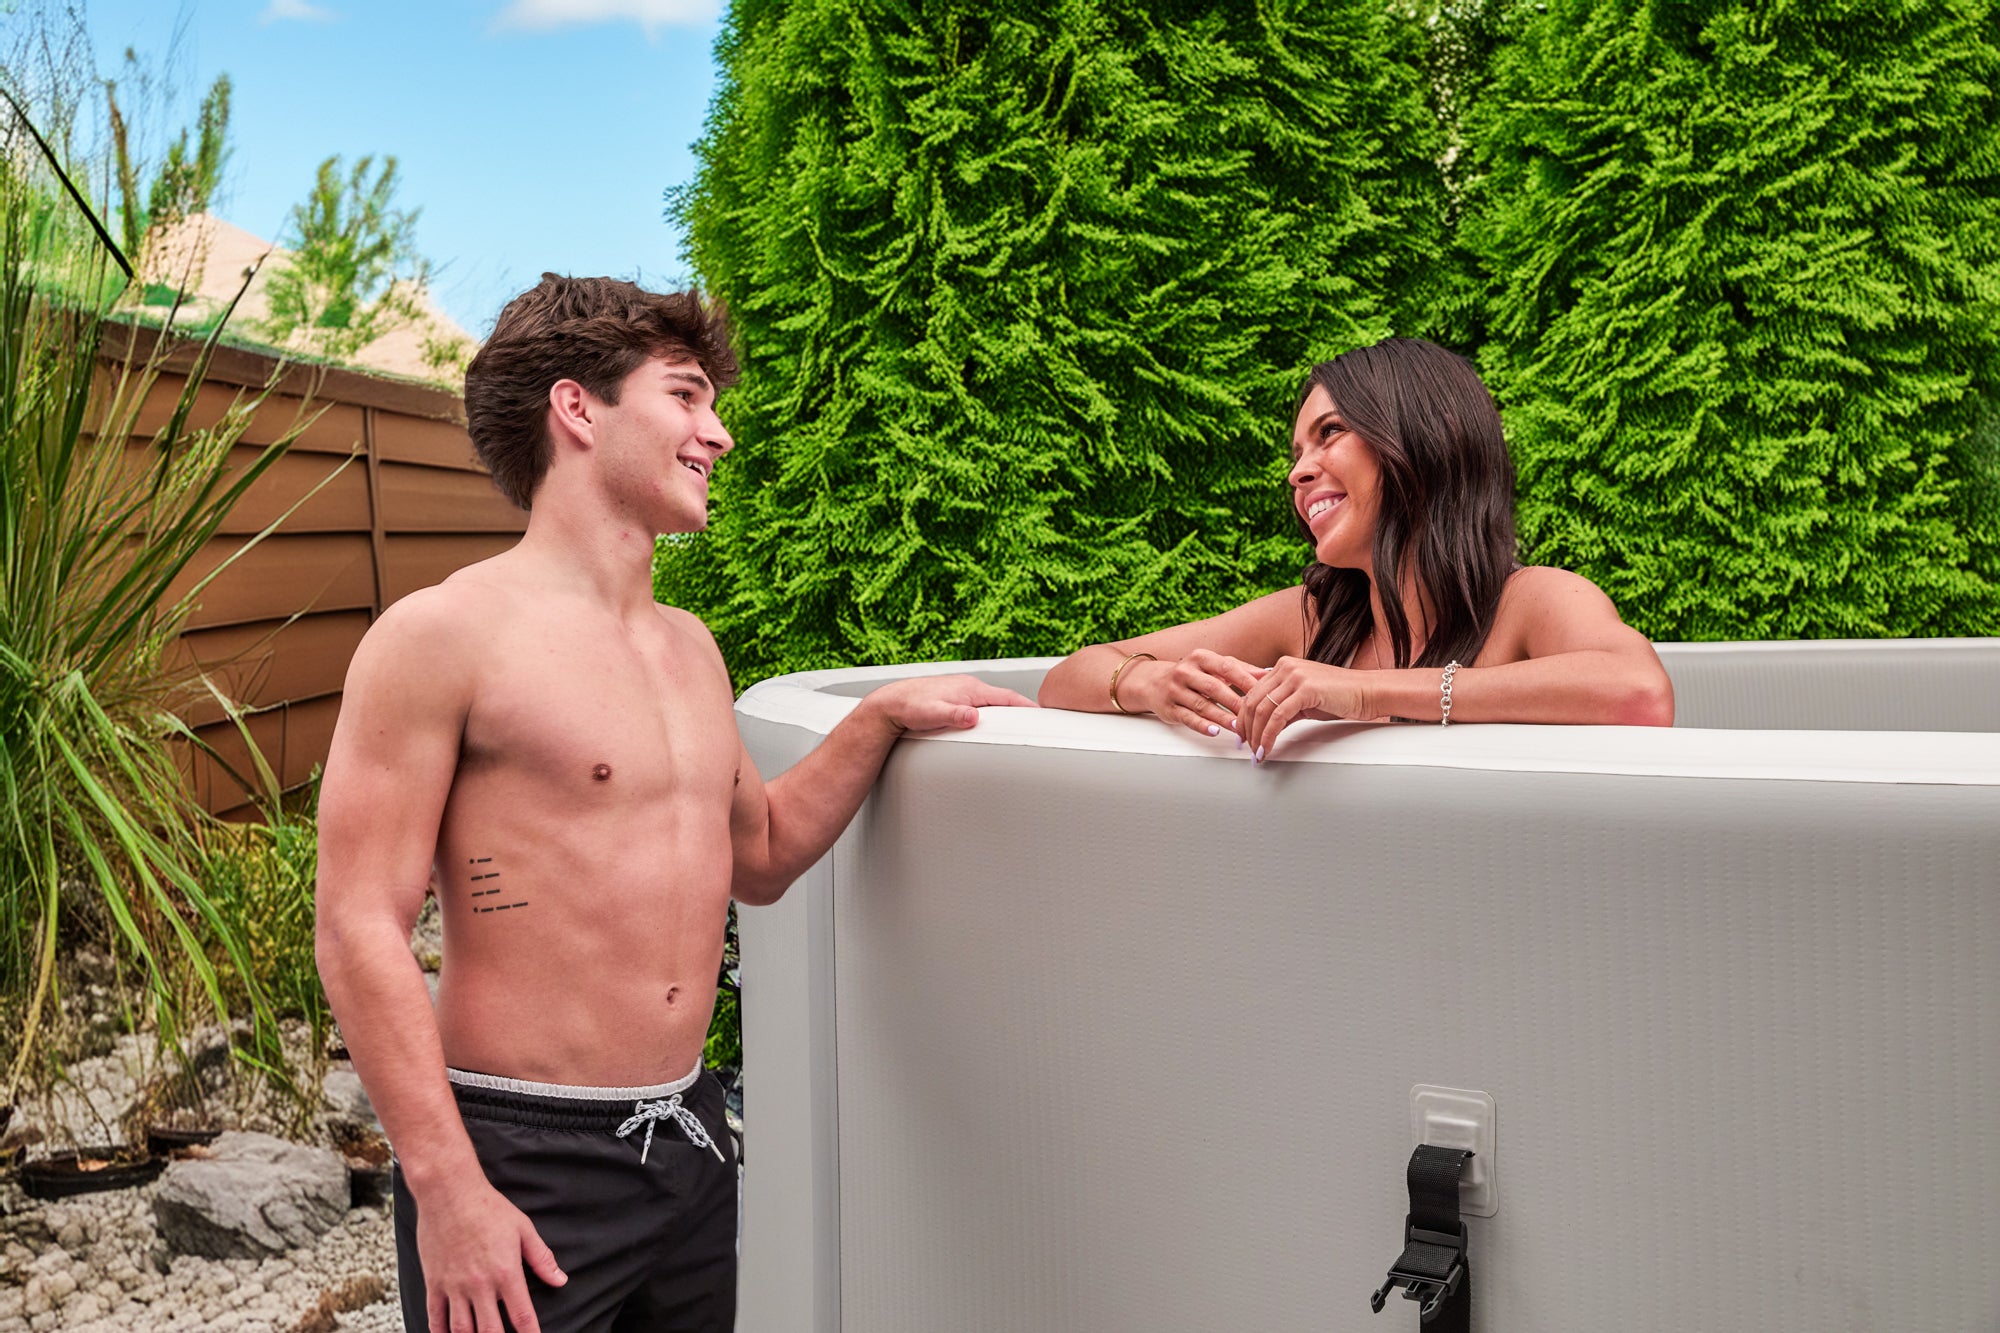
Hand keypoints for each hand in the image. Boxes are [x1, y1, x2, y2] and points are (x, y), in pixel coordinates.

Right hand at [417, 1177, 565, 1332]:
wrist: (449, 1192)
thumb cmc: (488, 1207)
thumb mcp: (523, 1229)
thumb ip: (541, 1258)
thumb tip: (560, 1280)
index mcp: (506, 1272)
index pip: (522, 1316)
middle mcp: (480, 1284)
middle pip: (490, 1331)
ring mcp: (454, 1286)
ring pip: (461, 1329)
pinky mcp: (434, 1282)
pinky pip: (435, 1317)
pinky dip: (440, 1332)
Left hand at [866, 674, 1037, 733]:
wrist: (891, 704)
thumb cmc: (909, 707)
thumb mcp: (934, 714)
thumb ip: (955, 715)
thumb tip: (973, 716)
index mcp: (970, 688)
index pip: (1007, 697)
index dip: (1026, 706)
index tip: (1042, 714)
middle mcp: (969, 687)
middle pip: (1003, 699)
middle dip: (1020, 709)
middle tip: (1036, 723)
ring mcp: (962, 692)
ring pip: (992, 702)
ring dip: (1005, 711)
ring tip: (1018, 725)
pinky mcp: (955, 699)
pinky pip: (981, 706)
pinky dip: (991, 713)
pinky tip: (990, 723)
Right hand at [1124, 649, 1261, 739]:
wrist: (1153, 682)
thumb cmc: (1192, 674)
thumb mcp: (1213, 666)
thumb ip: (1240, 669)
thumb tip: (1268, 674)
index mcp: (1201, 657)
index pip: (1227, 667)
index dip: (1246, 680)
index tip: (1264, 692)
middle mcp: (1186, 671)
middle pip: (1214, 687)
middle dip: (1235, 702)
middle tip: (1254, 714)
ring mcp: (1175, 690)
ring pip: (1202, 705)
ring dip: (1222, 717)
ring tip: (1239, 727)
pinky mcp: (1169, 708)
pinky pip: (1187, 718)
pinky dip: (1202, 725)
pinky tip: (1214, 731)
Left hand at [1237, 656, 1371, 760]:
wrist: (1368, 692)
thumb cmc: (1341, 696)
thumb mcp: (1304, 701)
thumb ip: (1283, 709)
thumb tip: (1264, 727)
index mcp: (1283, 666)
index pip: (1252, 692)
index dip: (1243, 717)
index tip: (1243, 736)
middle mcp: (1286, 667)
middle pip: (1252, 701)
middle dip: (1246, 729)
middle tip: (1247, 748)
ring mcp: (1295, 676)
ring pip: (1262, 710)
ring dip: (1257, 736)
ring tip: (1258, 753)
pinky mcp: (1305, 689)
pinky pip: (1278, 717)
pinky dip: (1269, 736)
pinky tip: (1269, 748)